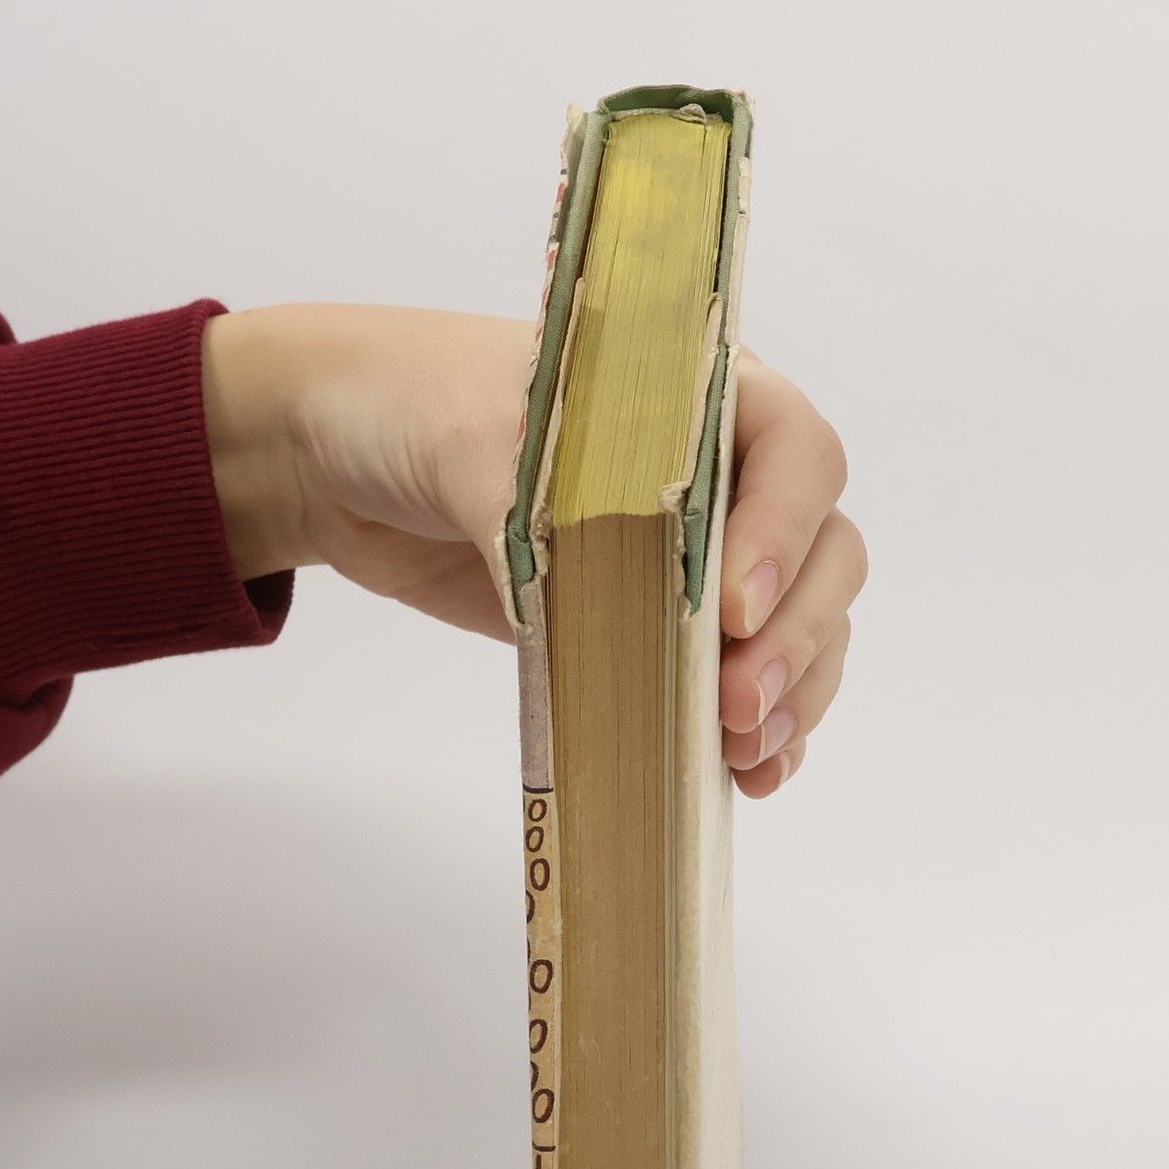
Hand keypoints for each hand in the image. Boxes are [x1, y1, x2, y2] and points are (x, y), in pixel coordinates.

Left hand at [201, 305, 863, 794]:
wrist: (345, 451)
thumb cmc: (419, 407)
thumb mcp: (477, 447)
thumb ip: (542, 527)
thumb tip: (584, 629)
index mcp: (700, 394)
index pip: (796, 456)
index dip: (784, 534)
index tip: (730, 608)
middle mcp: (721, 472)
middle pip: (822, 555)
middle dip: (793, 637)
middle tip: (737, 706)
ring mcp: (694, 555)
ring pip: (800, 626)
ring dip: (792, 692)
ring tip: (746, 753)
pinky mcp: (658, 625)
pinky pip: (743, 677)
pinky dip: (761, 728)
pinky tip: (748, 774)